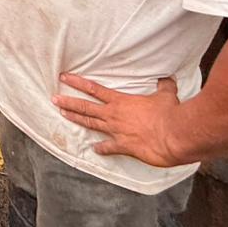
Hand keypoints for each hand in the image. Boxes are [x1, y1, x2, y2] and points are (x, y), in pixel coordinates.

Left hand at [53, 73, 185, 167]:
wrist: (174, 135)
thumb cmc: (169, 113)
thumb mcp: (166, 95)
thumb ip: (164, 86)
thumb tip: (167, 78)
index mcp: (121, 101)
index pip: (94, 89)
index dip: (77, 82)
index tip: (63, 77)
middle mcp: (114, 115)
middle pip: (85, 107)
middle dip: (68, 102)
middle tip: (53, 99)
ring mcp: (116, 131)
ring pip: (90, 124)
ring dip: (76, 119)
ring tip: (62, 115)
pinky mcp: (124, 146)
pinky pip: (108, 148)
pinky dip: (101, 149)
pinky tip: (94, 149)